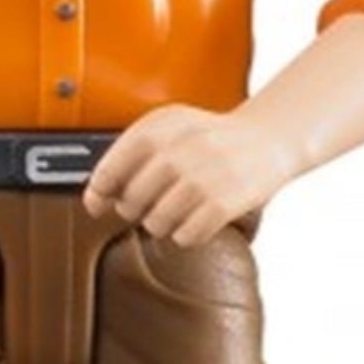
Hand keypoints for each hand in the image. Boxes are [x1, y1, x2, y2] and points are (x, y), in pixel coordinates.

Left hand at [83, 105, 296, 245]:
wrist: (268, 137)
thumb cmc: (211, 138)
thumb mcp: (169, 129)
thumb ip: (130, 156)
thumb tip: (95, 199)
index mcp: (159, 127)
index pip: (111, 168)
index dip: (99, 193)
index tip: (98, 204)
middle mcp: (179, 149)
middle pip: (131, 202)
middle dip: (136, 210)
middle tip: (154, 202)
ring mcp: (203, 175)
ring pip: (156, 223)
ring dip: (163, 224)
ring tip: (180, 208)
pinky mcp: (224, 201)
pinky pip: (186, 236)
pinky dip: (188, 235)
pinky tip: (198, 218)